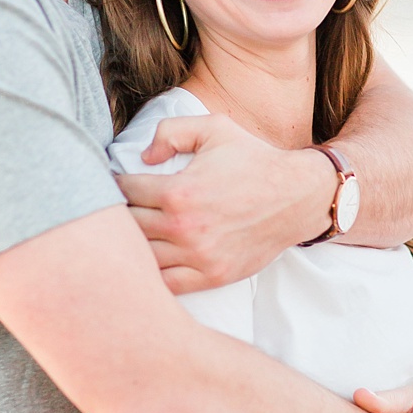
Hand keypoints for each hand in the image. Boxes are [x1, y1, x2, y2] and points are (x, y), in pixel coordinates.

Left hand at [115, 114, 333, 292]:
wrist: (297, 197)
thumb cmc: (253, 160)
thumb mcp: (214, 129)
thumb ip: (171, 131)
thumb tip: (143, 157)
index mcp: (178, 192)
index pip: (124, 191)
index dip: (115, 183)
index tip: (116, 182)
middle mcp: (184, 228)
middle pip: (127, 226)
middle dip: (119, 213)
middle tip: (120, 207)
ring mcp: (197, 256)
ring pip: (142, 257)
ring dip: (132, 244)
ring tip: (133, 232)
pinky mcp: (211, 276)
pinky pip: (166, 284)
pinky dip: (152, 274)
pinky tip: (152, 258)